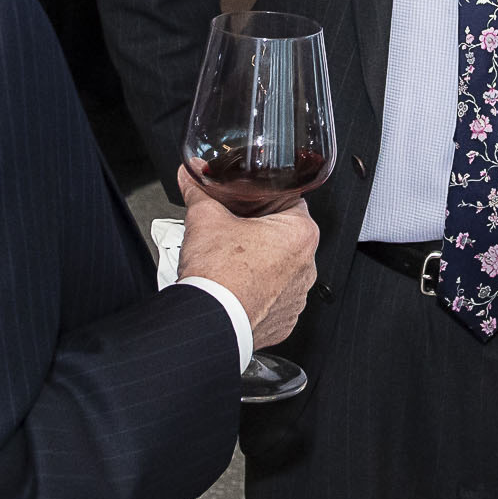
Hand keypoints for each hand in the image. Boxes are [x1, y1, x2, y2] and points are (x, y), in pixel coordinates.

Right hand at [176, 176, 317, 349]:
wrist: (208, 321)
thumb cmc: (215, 275)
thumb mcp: (203, 219)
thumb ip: (199, 191)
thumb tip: (190, 177)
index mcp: (300, 233)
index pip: (288, 200)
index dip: (262, 198)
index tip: (245, 202)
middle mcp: (307, 266)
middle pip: (284, 235)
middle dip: (259, 231)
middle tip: (232, 231)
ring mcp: (297, 297)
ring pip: (280, 268)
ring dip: (260, 264)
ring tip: (231, 262)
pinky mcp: (284, 321)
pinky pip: (274, 299)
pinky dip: (258, 293)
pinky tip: (235, 286)